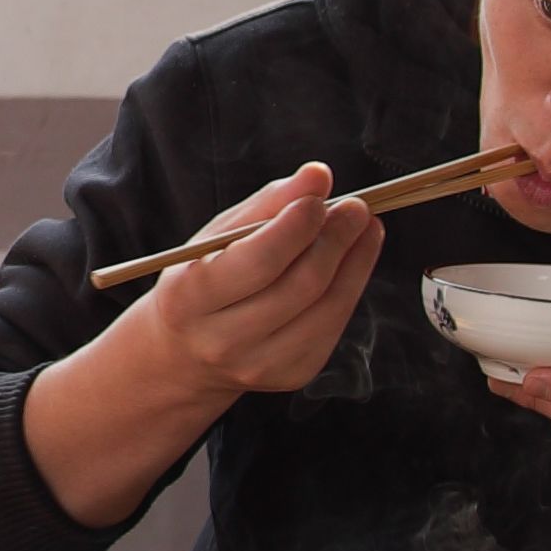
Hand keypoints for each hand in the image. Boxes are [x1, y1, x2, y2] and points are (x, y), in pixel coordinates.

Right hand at [132, 162, 383, 398]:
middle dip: (336, 239)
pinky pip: (334, 325)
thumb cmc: (202, 279)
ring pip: (328, 307)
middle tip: (357, 207)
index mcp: (190, 299)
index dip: (297, 226)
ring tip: (364, 226)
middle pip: (301, 285)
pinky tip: (354, 259)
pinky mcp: (292, 374)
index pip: (258, 261)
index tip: (320, 197)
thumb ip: (267, 204)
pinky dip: (351, 286)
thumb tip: (318, 175)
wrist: (186, 355)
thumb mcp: (216, 237)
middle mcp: (222, 341)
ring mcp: (260, 365)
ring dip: (355, 260)